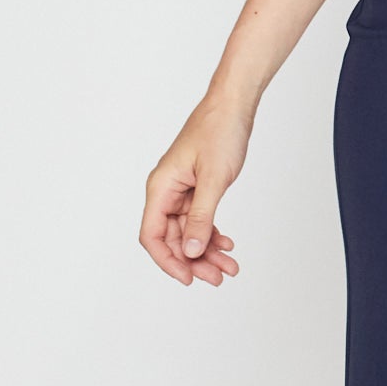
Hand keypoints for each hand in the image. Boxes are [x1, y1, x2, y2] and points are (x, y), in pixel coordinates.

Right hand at [141, 100, 248, 286]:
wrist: (234, 106)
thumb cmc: (219, 132)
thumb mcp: (214, 179)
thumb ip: (202, 217)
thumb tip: (191, 251)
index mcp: (161, 188)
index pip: (152, 235)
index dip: (168, 261)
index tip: (188, 278)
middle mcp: (166, 191)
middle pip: (173, 238)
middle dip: (194, 261)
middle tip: (219, 277)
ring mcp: (181, 190)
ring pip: (189, 232)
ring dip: (207, 251)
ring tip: (230, 267)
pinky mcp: (197, 188)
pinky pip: (199, 219)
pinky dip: (212, 234)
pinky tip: (227, 244)